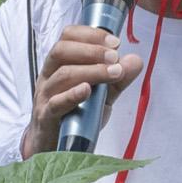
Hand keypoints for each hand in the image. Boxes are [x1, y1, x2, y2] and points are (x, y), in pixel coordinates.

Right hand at [19, 24, 144, 158]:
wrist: (55, 148)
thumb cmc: (76, 115)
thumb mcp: (101, 94)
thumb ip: (118, 78)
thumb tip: (135, 60)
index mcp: (59, 64)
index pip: (68, 37)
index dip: (91, 34)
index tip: (115, 42)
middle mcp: (49, 76)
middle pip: (62, 51)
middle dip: (91, 50)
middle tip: (115, 56)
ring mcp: (45, 96)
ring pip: (62, 75)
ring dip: (91, 70)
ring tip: (113, 73)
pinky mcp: (46, 117)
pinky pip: (56, 103)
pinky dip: (72, 95)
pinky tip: (87, 91)